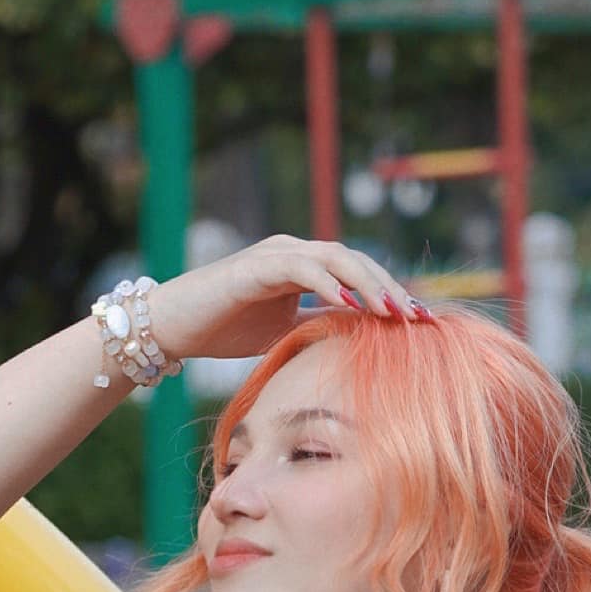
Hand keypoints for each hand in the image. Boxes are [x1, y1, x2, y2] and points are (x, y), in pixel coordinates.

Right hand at [148, 235, 427, 361]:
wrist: (172, 328)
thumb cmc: (221, 329)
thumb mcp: (281, 333)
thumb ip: (315, 327)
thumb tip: (353, 339)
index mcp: (302, 266)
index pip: (357, 274)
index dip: (389, 294)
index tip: (419, 323)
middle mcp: (293, 252)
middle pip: (355, 260)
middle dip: (389, 288)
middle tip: (416, 318)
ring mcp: (276, 254)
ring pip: (336, 258)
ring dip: (367, 285)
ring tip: (391, 312)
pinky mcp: (257, 266)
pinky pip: (303, 268)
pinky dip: (330, 284)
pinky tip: (351, 306)